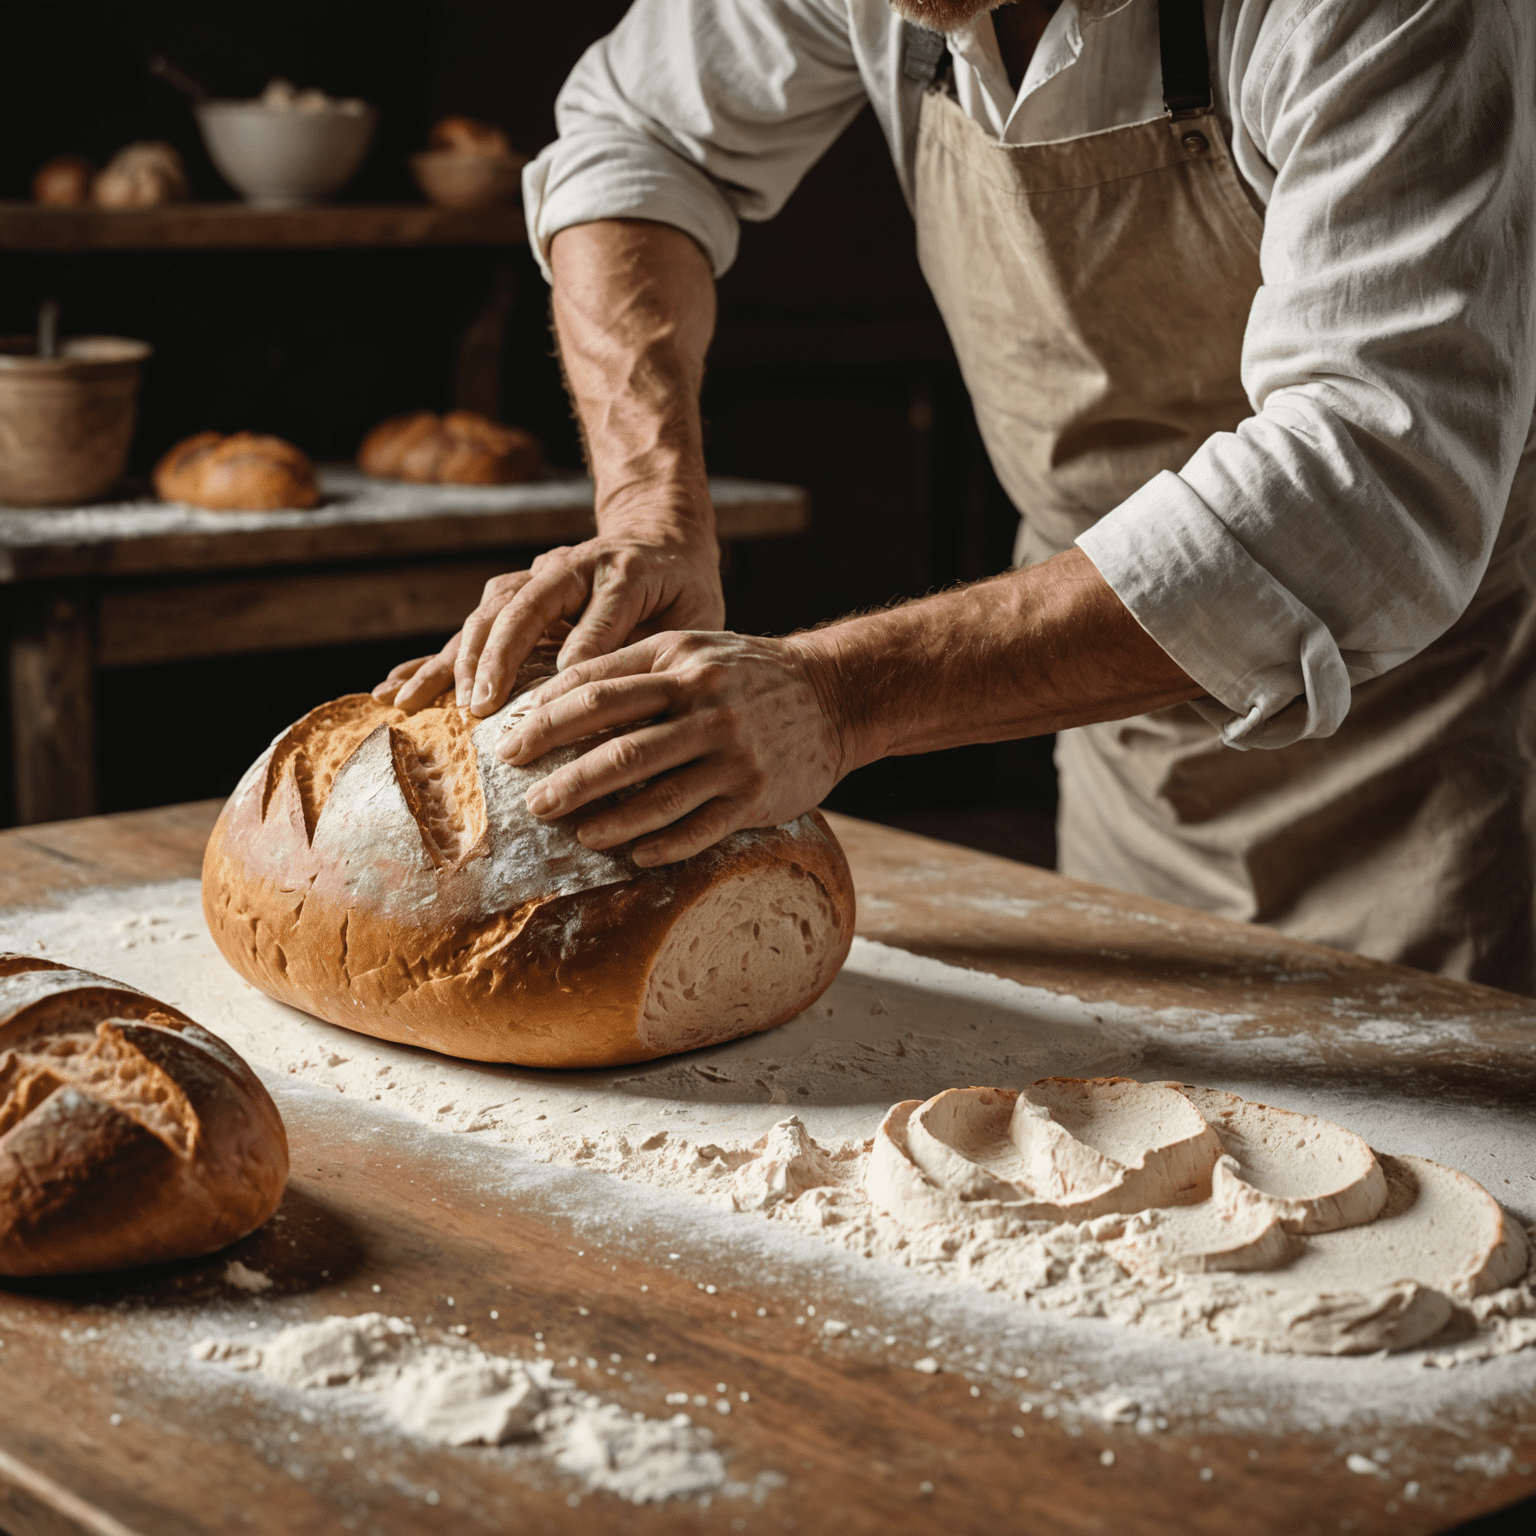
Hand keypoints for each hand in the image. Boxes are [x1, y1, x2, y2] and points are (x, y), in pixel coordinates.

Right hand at [371, 531, 724, 715]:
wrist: (659, 544)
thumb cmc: (681, 594)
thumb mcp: (692, 616)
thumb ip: (655, 643)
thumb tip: (593, 681)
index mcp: (622, 569)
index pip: (600, 609)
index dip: (582, 648)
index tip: (559, 692)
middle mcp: (568, 567)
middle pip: (524, 606)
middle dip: (497, 659)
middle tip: (481, 707)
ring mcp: (533, 580)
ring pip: (487, 615)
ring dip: (456, 661)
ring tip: (423, 704)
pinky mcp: (511, 601)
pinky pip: (468, 630)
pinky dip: (431, 660)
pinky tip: (393, 689)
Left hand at [497, 631, 847, 865]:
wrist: (835, 694)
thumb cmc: (746, 675)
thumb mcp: (693, 651)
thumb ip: (633, 670)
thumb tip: (551, 701)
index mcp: (679, 659)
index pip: (596, 689)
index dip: (546, 718)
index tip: (511, 743)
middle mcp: (705, 703)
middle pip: (619, 746)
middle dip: (566, 777)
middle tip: (531, 801)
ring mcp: (733, 751)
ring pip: (656, 794)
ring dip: (608, 819)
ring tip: (575, 832)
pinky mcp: (756, 793)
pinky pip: (698, 827)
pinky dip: (661, 844)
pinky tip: (634, 854)